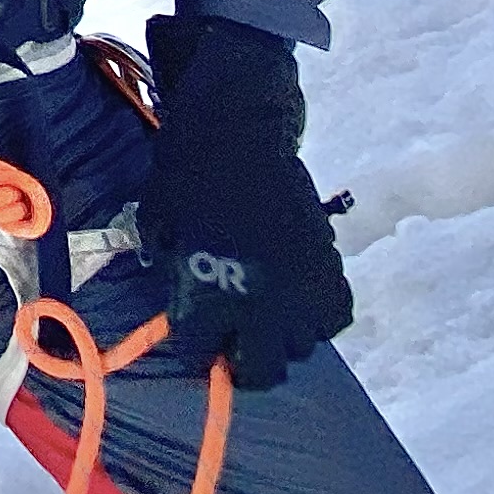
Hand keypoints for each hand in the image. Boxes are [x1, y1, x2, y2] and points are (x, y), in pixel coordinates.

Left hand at [136, 17, 351, 388]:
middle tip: (237, 342)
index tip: (199, 342)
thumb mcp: (158, 224)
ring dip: (283, 336)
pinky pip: (335, 313)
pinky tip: (300, 298)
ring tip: (268, 315)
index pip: (204, 354)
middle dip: (246, 362)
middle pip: (263, 367)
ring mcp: (299, 285)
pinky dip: (320, 313)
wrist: (238, 126)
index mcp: (209, 295)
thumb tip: (178, 295)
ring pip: (303, 345)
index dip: (199, 352)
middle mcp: (259, 303)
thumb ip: (167, 267)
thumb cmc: (186, 170)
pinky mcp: (327, 263)